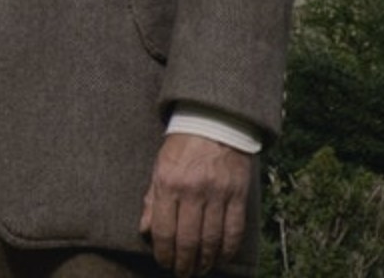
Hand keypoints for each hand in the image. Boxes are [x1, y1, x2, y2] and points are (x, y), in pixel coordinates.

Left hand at [139, 134, 251, 276]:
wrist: (214, 120)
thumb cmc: (182, 144)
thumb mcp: (160, 165)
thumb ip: (152, 198)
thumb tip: (145, 231)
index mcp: (169, 182)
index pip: (163, 230)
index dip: (163, 254)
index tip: (164, 263)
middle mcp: (193, 190)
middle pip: (188, 241)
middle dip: (184, 264)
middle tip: (182, 273)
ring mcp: (217, 193)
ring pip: (211, 241)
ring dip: (205, 262)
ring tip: (200, 269)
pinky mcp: (238, 193)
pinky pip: (234, 231)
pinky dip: (227, 250)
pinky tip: (220, 257)